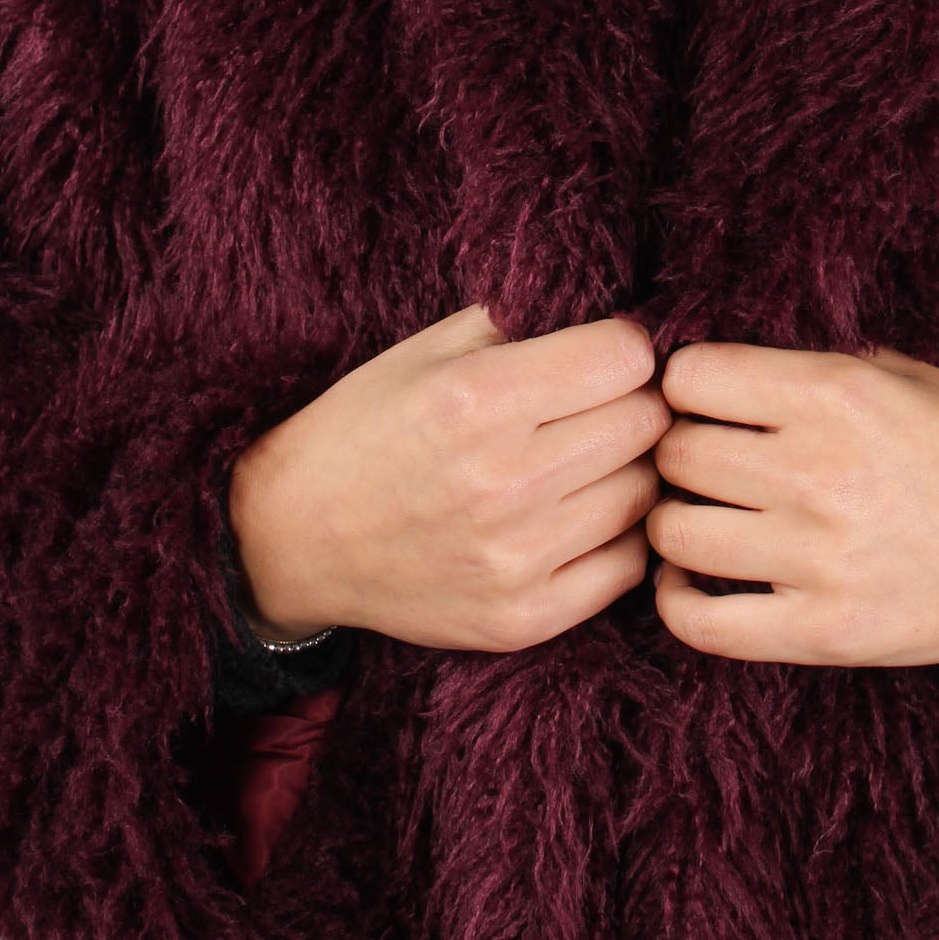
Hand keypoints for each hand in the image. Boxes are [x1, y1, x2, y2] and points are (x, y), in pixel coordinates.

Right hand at [227, 306, 667, 651]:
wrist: (292, 539)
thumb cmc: (367, 428)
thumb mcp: (428, 350)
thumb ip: (523, 324)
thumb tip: (616, 320)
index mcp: (478, 397)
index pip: (627, 357)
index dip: (622, 348)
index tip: (602, 357)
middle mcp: (502, 479)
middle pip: (646, 422)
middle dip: (633, 404)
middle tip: (597, 409)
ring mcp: (515, 557)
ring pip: (645, 492)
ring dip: (626, 471)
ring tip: (584, 463)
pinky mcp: (522, 619)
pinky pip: (628, 567)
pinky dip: (616, 538)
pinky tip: (578, 517)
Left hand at [645, 341, 938, 667]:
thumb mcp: (909, 378)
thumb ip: (815, 369)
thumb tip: (725, 373)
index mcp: (836, 394)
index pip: (690, 376)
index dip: (685, 386)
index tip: (702, 401)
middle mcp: (817, 470)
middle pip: (675, 454)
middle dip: (678, 452)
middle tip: (703, 462)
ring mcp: (815, 557)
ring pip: (673, 533)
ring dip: (675, 522)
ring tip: (700, 517)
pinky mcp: (820, 632)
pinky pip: (699, 621)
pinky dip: (675, 599)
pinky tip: (691, 579)